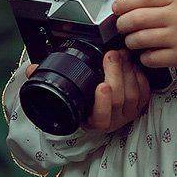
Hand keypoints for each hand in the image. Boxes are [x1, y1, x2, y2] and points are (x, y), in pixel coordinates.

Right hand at [24, 53, 151, 133]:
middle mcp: (113, 121)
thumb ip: (46, 82)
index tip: (101, 86)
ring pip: (133, 93)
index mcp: (93, 121)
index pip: (101, 117)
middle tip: (110, 55)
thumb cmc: (81, 102)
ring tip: (119, 54)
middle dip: (116, 73)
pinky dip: (139, 76)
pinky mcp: (140, 105)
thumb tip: (31, 70)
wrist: (98, 110)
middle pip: (120, 99)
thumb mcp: (63, 95)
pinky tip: (131, 64)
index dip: (103, 102)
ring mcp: (128, 114)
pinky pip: (145, 92)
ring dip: (127, 71)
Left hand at [113, 0, 176, 73]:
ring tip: (133, 42)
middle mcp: (176, 16)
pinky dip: (144, 57)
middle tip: (122, 27)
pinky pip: (150, 58)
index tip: (117, 9)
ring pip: (140, 39)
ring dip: (131, 42)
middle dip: (122, 24)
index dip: (124, 3)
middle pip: (136, 18)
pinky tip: (148, 54)